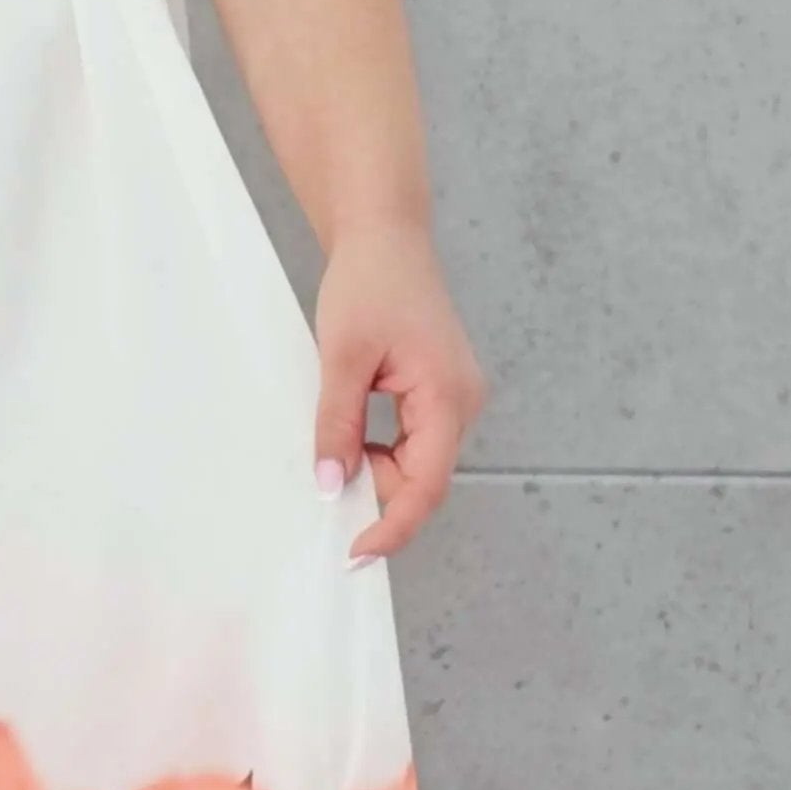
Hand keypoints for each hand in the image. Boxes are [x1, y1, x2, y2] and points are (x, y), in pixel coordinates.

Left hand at [311, 218, 488, 565]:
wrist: (385, 236)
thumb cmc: (368, 284)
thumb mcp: (341, 358)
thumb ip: (337, 424)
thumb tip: (330, 483)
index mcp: (447, 396)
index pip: (427, 484)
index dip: (393, 525)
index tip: (355, 552)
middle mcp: (463, 402)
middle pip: (425, 479)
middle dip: (379, 499)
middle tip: (327, 505)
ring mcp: (456, 397)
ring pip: (419, 462)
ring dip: (377, 473)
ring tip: (334, 459)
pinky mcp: (440, 390)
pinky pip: (415, 440)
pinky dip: (383, 453)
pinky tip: (352, 442)